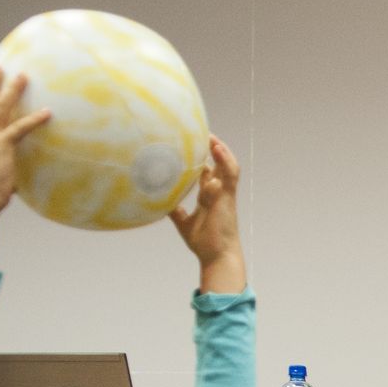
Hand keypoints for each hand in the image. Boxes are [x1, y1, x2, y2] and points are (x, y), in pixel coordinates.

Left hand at [170, 136, 245, 292]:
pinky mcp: (228, 196)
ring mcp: (224, 193)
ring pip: (227, 165)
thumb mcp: (183, 222)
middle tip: (198, 130)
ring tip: (209, 134)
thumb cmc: (204, 242)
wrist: (217, 255)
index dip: (200, 157)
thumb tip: (157, 200)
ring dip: (220, 149)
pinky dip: (225, 159)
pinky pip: (230, 173)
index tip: (189, 143)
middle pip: (217, 163)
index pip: (206, 171)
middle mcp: (218, 192)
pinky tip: (216, 146)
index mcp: (209, 197)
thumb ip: (174, 209)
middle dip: (210, 147)